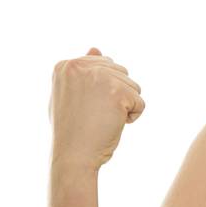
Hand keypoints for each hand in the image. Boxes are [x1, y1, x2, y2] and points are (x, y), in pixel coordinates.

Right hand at [48, 47, 145, 170]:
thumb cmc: (70, 130)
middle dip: (115, 96)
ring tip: (102, 120)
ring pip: (133, 86)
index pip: (102, 65)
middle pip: (120, 72)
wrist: (72, 157)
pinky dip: (132, 117)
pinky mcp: (118, 92)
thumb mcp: (69, 96)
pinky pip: (140, 102)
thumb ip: (81, 73)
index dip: (100, 91)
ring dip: (124, 106)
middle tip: (93, 115)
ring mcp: (100, 77)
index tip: (83, 107)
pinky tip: (114, 125)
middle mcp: (80, 66)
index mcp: (65, 65)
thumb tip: (96, 49)